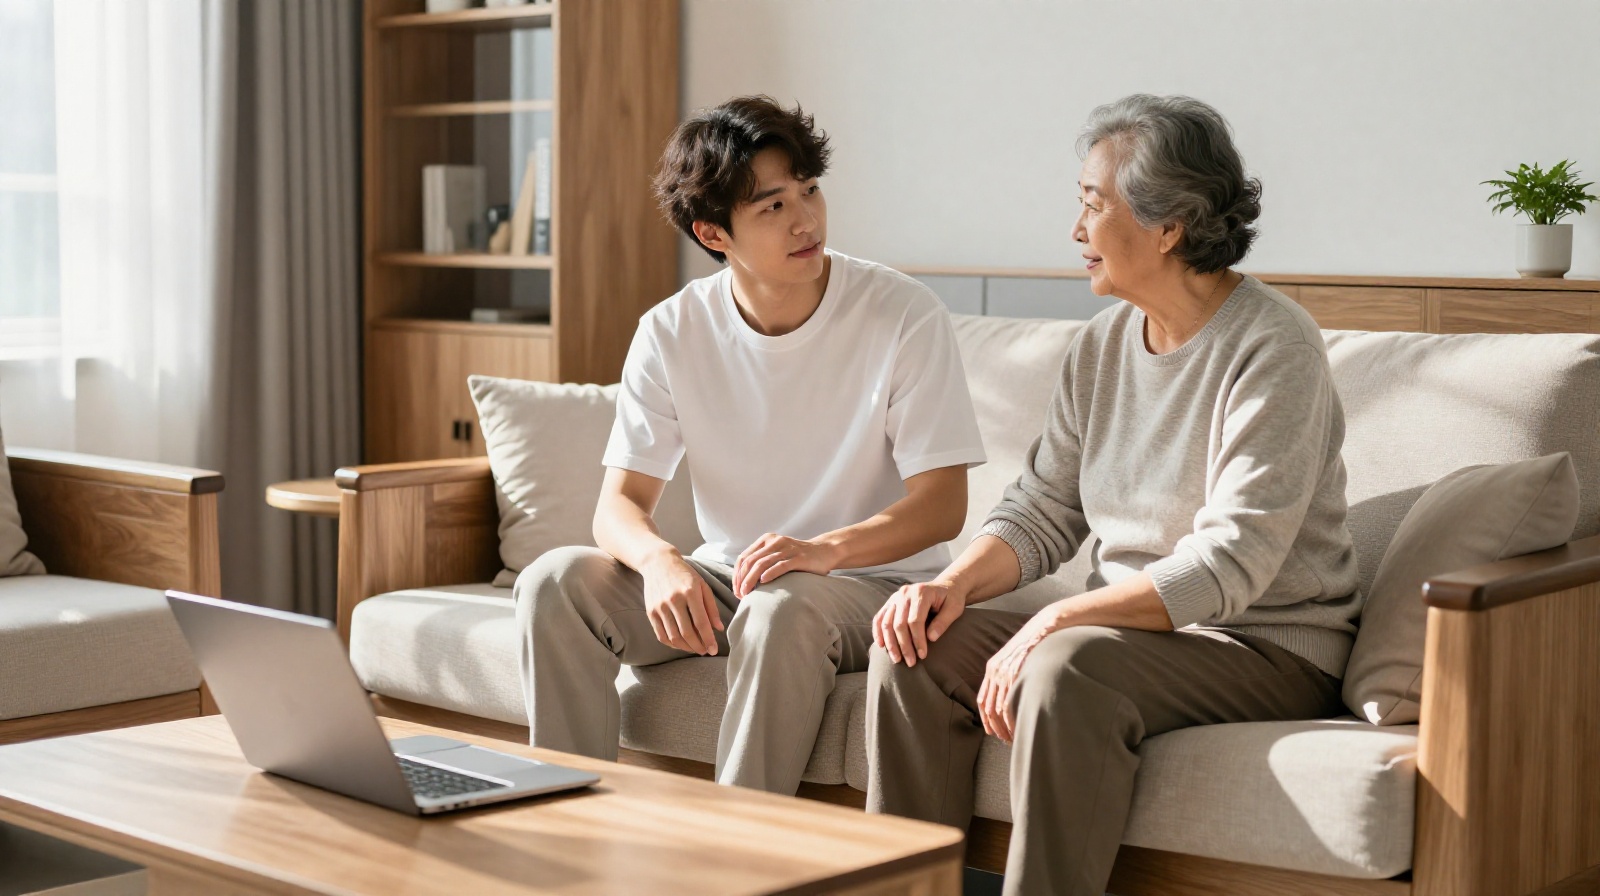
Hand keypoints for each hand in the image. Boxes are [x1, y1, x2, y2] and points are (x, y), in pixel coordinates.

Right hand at [641, 552, 722, 655]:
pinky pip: (661, 635)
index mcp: (690, 592)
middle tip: (705, 651)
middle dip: (698, 646)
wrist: (658, 563)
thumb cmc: (685, 574)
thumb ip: (711, 608)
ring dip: (686, 647)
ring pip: (674, 636)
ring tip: (695, 649)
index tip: (714, 650)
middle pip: (687, 632)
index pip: (701, 622)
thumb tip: (719, 629)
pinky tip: (681, 644)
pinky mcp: (651, 611)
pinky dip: (672, 644)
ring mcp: (660, 606)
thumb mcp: (702, 585)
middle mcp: (674, 600)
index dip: (708, 639)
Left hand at [733, 533, 838, 598]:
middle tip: (740, 595)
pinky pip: (781, 565)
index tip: (736, 589)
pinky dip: (770, 574)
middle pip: (751, 561)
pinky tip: (763, 582)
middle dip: (742, 579)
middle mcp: (775, 542)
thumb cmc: (798, 557)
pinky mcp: (799, 558)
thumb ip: (763, 561)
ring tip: (747, 593)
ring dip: (751, 580)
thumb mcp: (778, 554)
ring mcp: (787, 549)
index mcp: (767, 540)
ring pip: (762, 564)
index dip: (737, 574)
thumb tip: (743, 581)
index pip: (744, 557)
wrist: (825, 551)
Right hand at [872, 580, 966, 666]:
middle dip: (904, 645)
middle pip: (899, 623)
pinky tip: (881, 645)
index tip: (922, 655)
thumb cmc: (951, 599)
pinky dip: (878, 632)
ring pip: (887, 622)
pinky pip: (879, 618)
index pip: (915, 620)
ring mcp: (896, 597)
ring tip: (896, 659)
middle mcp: (905, 593)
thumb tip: (931, 638)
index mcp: (922, 592)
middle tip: (910, 663)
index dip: (918, 640)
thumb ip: (943, 622)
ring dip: (890, 643)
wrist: (945, 586)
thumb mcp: (955, 609)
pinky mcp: (891, 602)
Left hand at [977, 607, 1063, 742]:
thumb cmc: (1034, 645)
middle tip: (1004, 739)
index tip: (992, 732)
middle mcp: (994, 670)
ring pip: (998, 707)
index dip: (985, 719)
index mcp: (992, 668)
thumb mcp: (1016, 660)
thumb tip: (1011, 697)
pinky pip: (1009, 700)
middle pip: (987, 707)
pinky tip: (1017, 725)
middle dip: (994, 727)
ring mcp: (1004, 671)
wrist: (1044, 626)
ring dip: (1004, 725)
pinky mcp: (1016, 671)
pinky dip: (1011, 716)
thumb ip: (1010, 676)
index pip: (982, 699)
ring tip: (1012, 737)